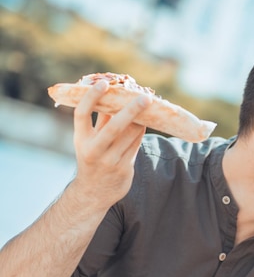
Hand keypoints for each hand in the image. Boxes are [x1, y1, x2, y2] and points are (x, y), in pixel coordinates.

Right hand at [70, 80, 150, 209]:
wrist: (93, 193)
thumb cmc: (92, 159)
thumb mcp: (89, 141)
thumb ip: (100, 122)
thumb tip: (114, 95)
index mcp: (81, 139)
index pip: (82, 114)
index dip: (91, 97)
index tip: (104, 83)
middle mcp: (94, 149)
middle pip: (114, 126)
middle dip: (131, 110)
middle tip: (145, 97)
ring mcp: (110, 160)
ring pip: (130, 134)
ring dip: (141, 118)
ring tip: (149, 105)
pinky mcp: (124, 168)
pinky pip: (137, 144)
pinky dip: (142, 131)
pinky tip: (149, 121)